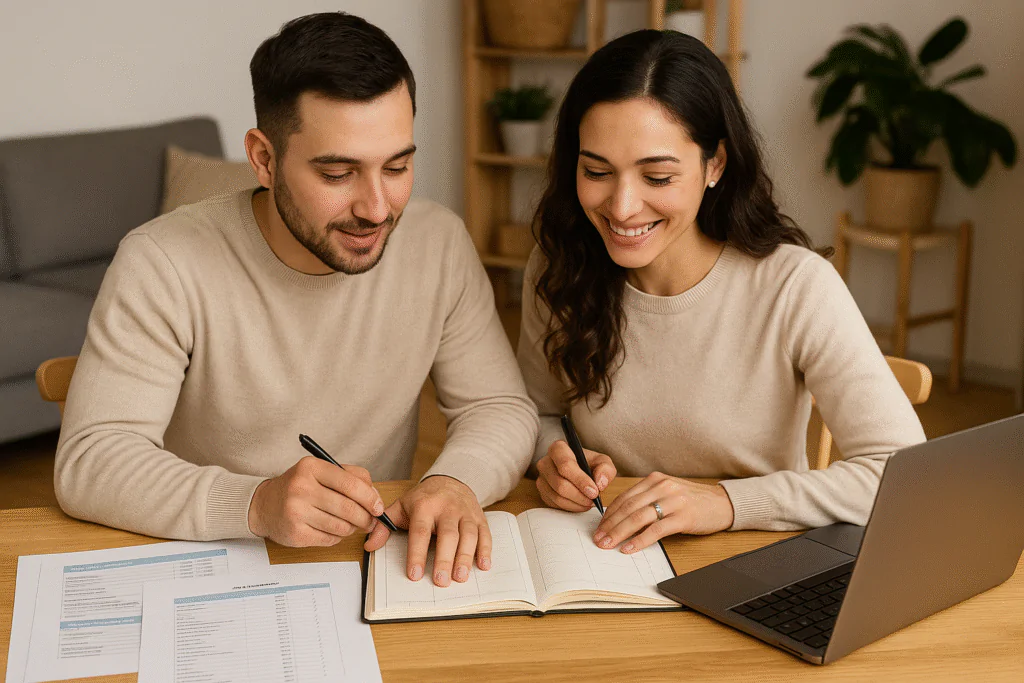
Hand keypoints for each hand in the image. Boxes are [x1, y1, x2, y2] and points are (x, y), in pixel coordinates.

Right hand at [247, 456, 384, 546]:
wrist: (264, 505)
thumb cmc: (298, 487)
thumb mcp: (321, 471)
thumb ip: (351, 477)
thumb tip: (375, 496)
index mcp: (311, 468)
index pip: (351, 484)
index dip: (370, 497)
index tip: (378, 506)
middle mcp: (301, 488)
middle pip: (348, 508)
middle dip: (365, 517)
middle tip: (370, 520)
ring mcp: (297, 512)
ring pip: (342, 527)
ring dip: (351, 528)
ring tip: (348, 523)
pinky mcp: (295, 534)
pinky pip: (330, 539)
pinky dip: (337, 537)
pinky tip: (331, 529)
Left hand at [364, 475, 490, 587]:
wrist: (451, 480)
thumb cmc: (423, 499)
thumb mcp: (401, 507)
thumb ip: (384, 527)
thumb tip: (369, 546)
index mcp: (424, 506)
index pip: (420, 531)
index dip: (417, 554)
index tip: (414, 575)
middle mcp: (447, 508)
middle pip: (447, 535)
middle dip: (444, 559)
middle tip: (441, 581)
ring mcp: (465, 513)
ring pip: (468, 535)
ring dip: (465, 556)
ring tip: (460, 577)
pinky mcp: (479, 517)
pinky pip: (485, 533)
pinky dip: (486, 550)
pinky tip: (483, 565)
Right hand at [536, 440, 616, 511]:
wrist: (579, 469)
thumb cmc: (589, 464)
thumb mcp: (602, 461)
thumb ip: (605, 469)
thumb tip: (599, 483)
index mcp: (558, 449)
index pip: (565, 466)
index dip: (580, 480)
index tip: (594, 491)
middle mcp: (545, 463)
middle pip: (560, 484)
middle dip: (579, 495)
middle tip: (593, 500)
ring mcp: (542, 479)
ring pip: (557, 497)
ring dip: (576, 503)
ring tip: (589, 503)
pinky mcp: (543, 492)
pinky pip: (555, 504)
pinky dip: (571, 507)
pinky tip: (581, 504)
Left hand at [593, 472, 734, 553]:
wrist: (723, 503)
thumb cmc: (693, 501)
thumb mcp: (667, 494)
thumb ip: (646, 500)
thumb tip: (620, 518)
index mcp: (655, 480)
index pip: (625, 497)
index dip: (609, 514)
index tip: (599, 527)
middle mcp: (662, 487)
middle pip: (628, 507)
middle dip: (610, 525)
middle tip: (598, 539)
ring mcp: (673, 501)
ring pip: (638, 517)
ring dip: (619, 533)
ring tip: (608, 544)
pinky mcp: (683, 516)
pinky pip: (656, 529)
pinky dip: (640, 540)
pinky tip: (629, 548)